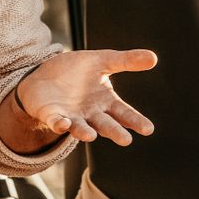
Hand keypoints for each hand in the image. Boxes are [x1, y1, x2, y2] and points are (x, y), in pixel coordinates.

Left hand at [9, 48, 157, 146]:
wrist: (45, 75)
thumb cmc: (76, 71)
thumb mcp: (102, 60)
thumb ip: (126, 61)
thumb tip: (154, 57)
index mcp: (105, 102)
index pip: (124, 113)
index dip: (135, 121)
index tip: (148, 129)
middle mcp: (91, 114)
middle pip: (106, 125)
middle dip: (115, 132)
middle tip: (126, 140)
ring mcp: (72, 116)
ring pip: (80, 127)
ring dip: (85, 132)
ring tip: (91, 136)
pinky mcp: (52, 115)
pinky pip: (56, 122)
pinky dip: (59, 124)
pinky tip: (63, 124)